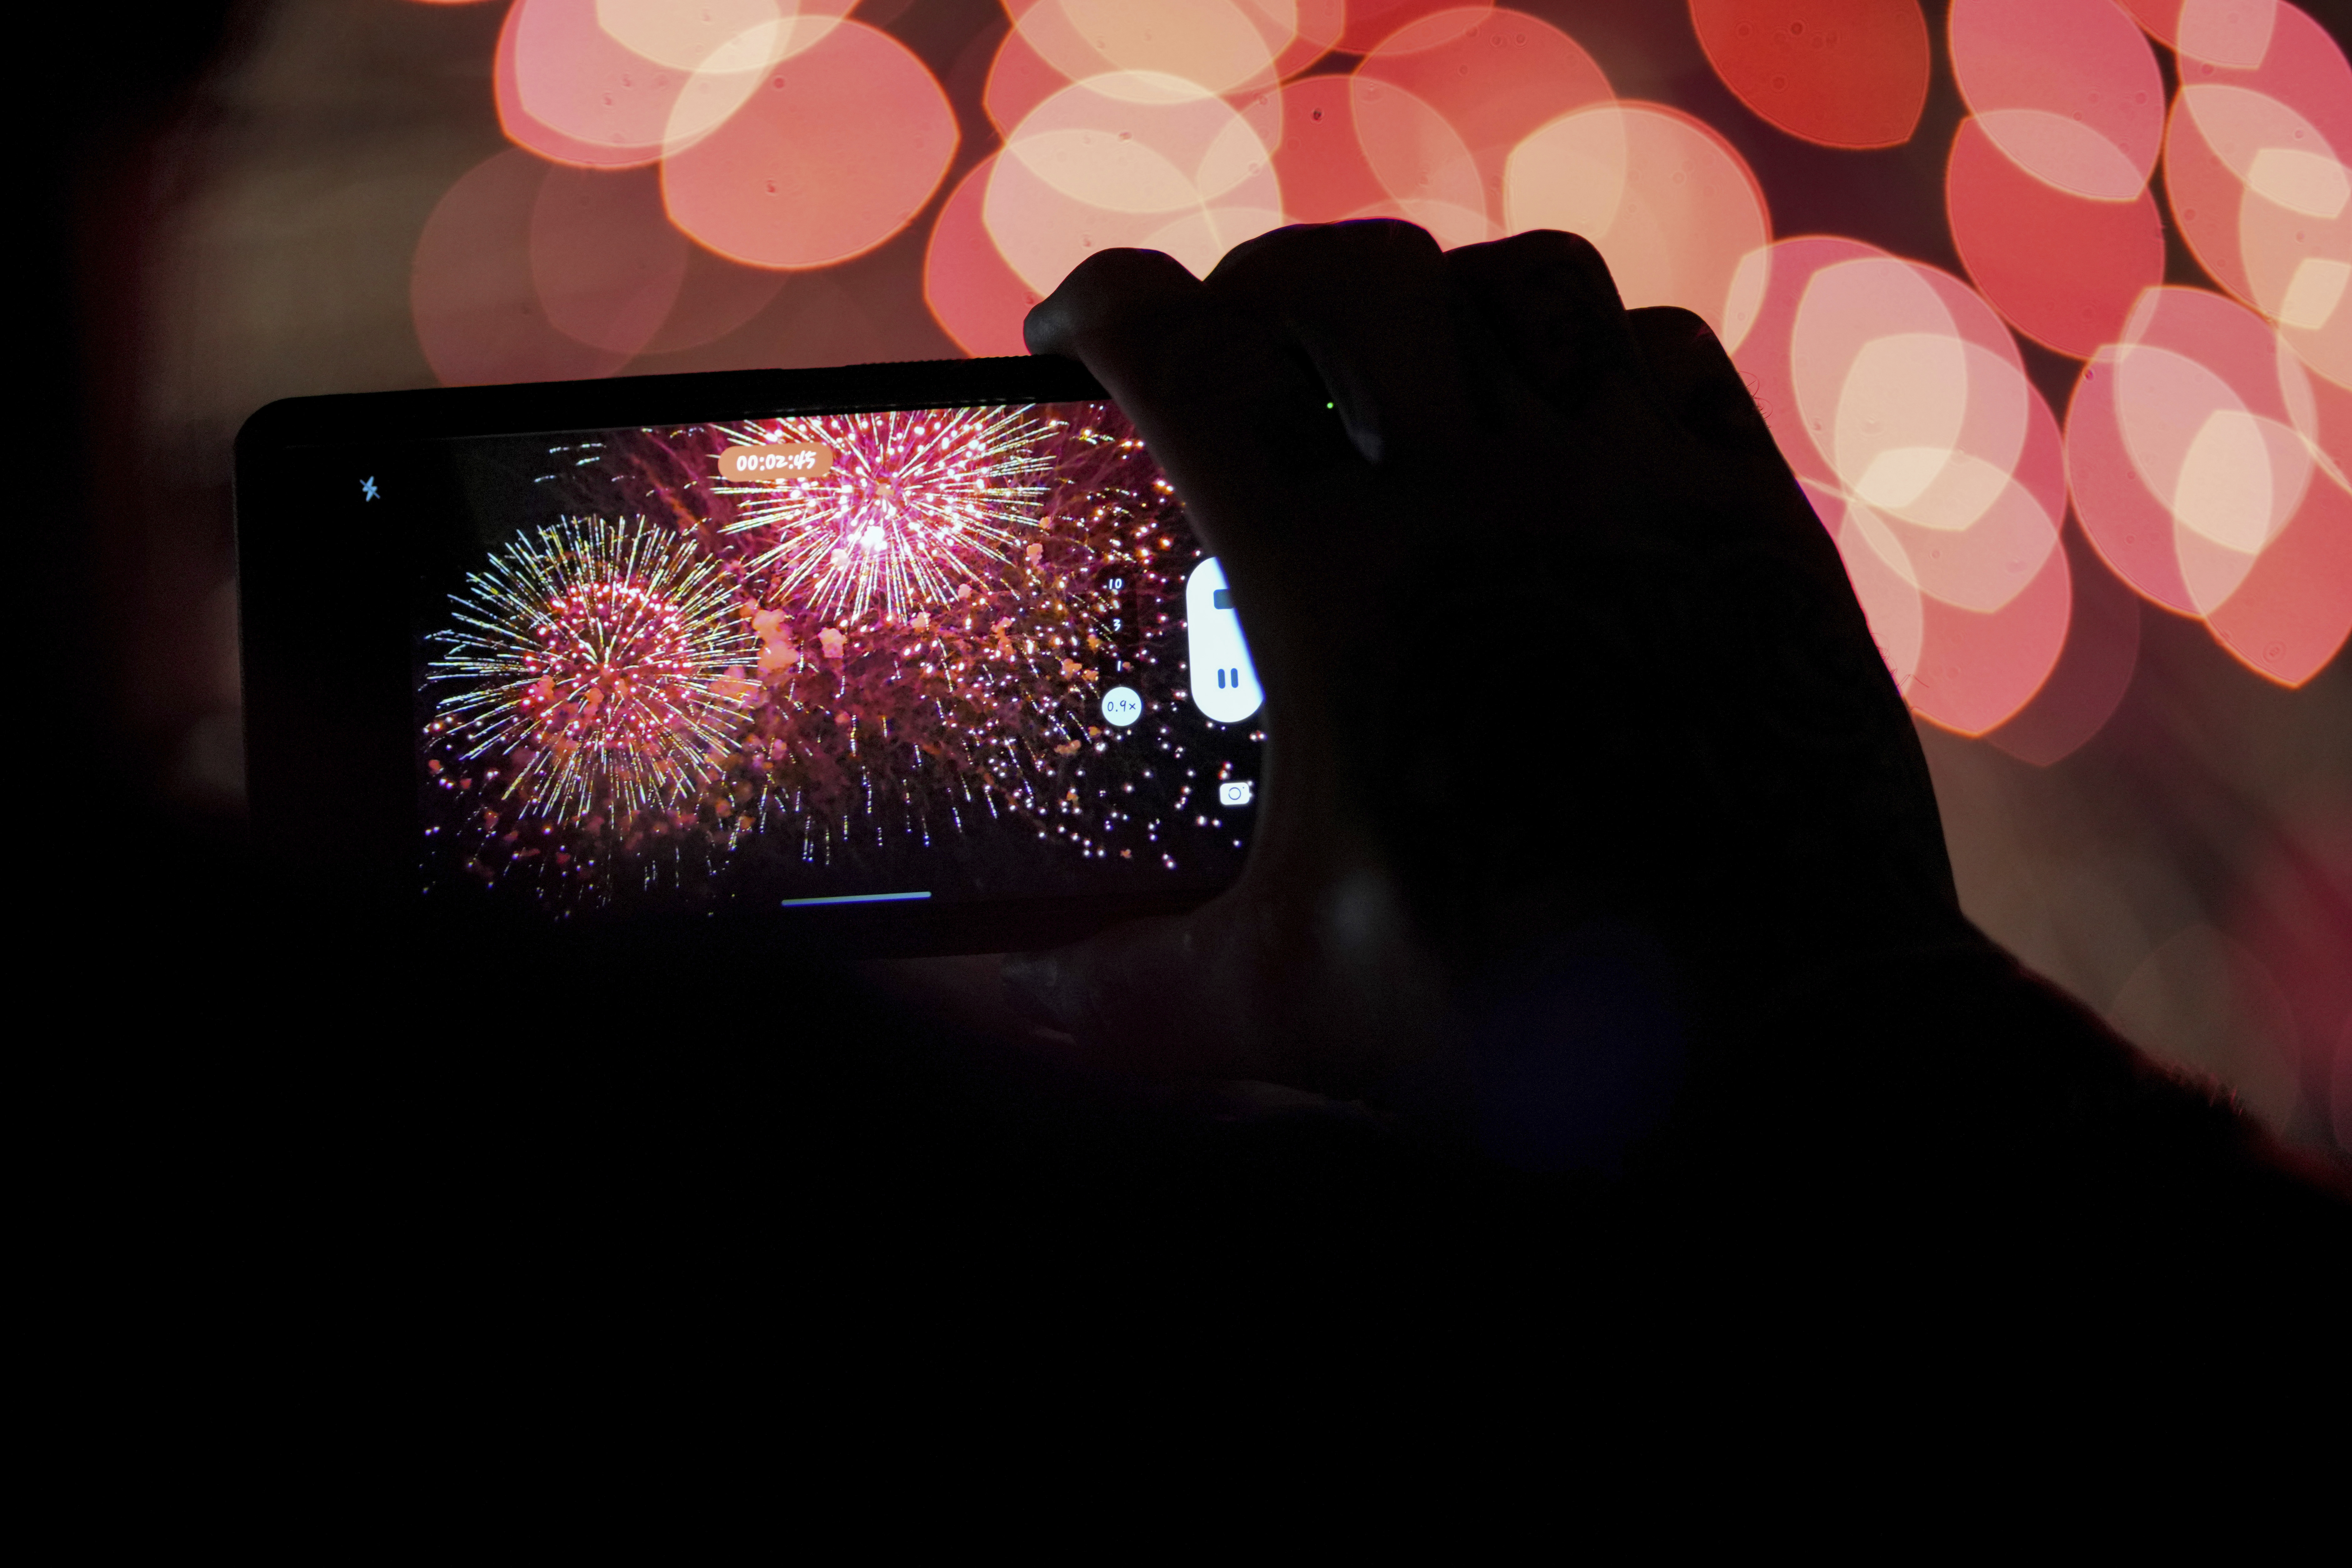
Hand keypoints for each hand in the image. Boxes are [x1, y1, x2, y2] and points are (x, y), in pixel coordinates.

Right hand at [1011, 222, 1975, 1169]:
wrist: (1777, 1038)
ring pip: (1529, 280)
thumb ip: (1106, 989)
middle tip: (1229, 346)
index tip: (1070, 321)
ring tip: (1404, 365)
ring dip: (1442, 298)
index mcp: (1346, 588)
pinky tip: (1563, 417)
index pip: (1184, 363)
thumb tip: (976, 1005)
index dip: (1102, 305)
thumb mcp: (1279, 999)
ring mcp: (1634, 491)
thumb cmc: (1519, 1022)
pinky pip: (1668, 349)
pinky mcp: (1747, 519)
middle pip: (1347, 275)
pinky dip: (1598, 350)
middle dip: (1259, 285)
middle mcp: (1489, 498)